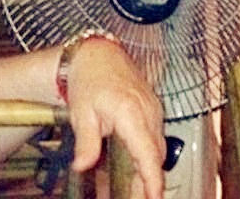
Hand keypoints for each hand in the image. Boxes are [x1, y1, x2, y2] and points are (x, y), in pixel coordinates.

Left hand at [66, 37, 164, 198]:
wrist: (98, 54)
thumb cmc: (89, 79)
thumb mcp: (81, 113)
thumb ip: (86, 142)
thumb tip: (83, 166)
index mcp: (131, 112)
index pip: (148, 152)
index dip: (153, 179)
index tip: (155, 197)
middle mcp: (148, 110)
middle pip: (156, 154)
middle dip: (151, 180)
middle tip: (139, 198)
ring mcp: (153, 108)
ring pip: (157, 146)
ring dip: (149, 167)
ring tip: (135, 189)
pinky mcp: (152, 108)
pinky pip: (155, 136)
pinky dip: (147, 153)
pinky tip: (133, 165)